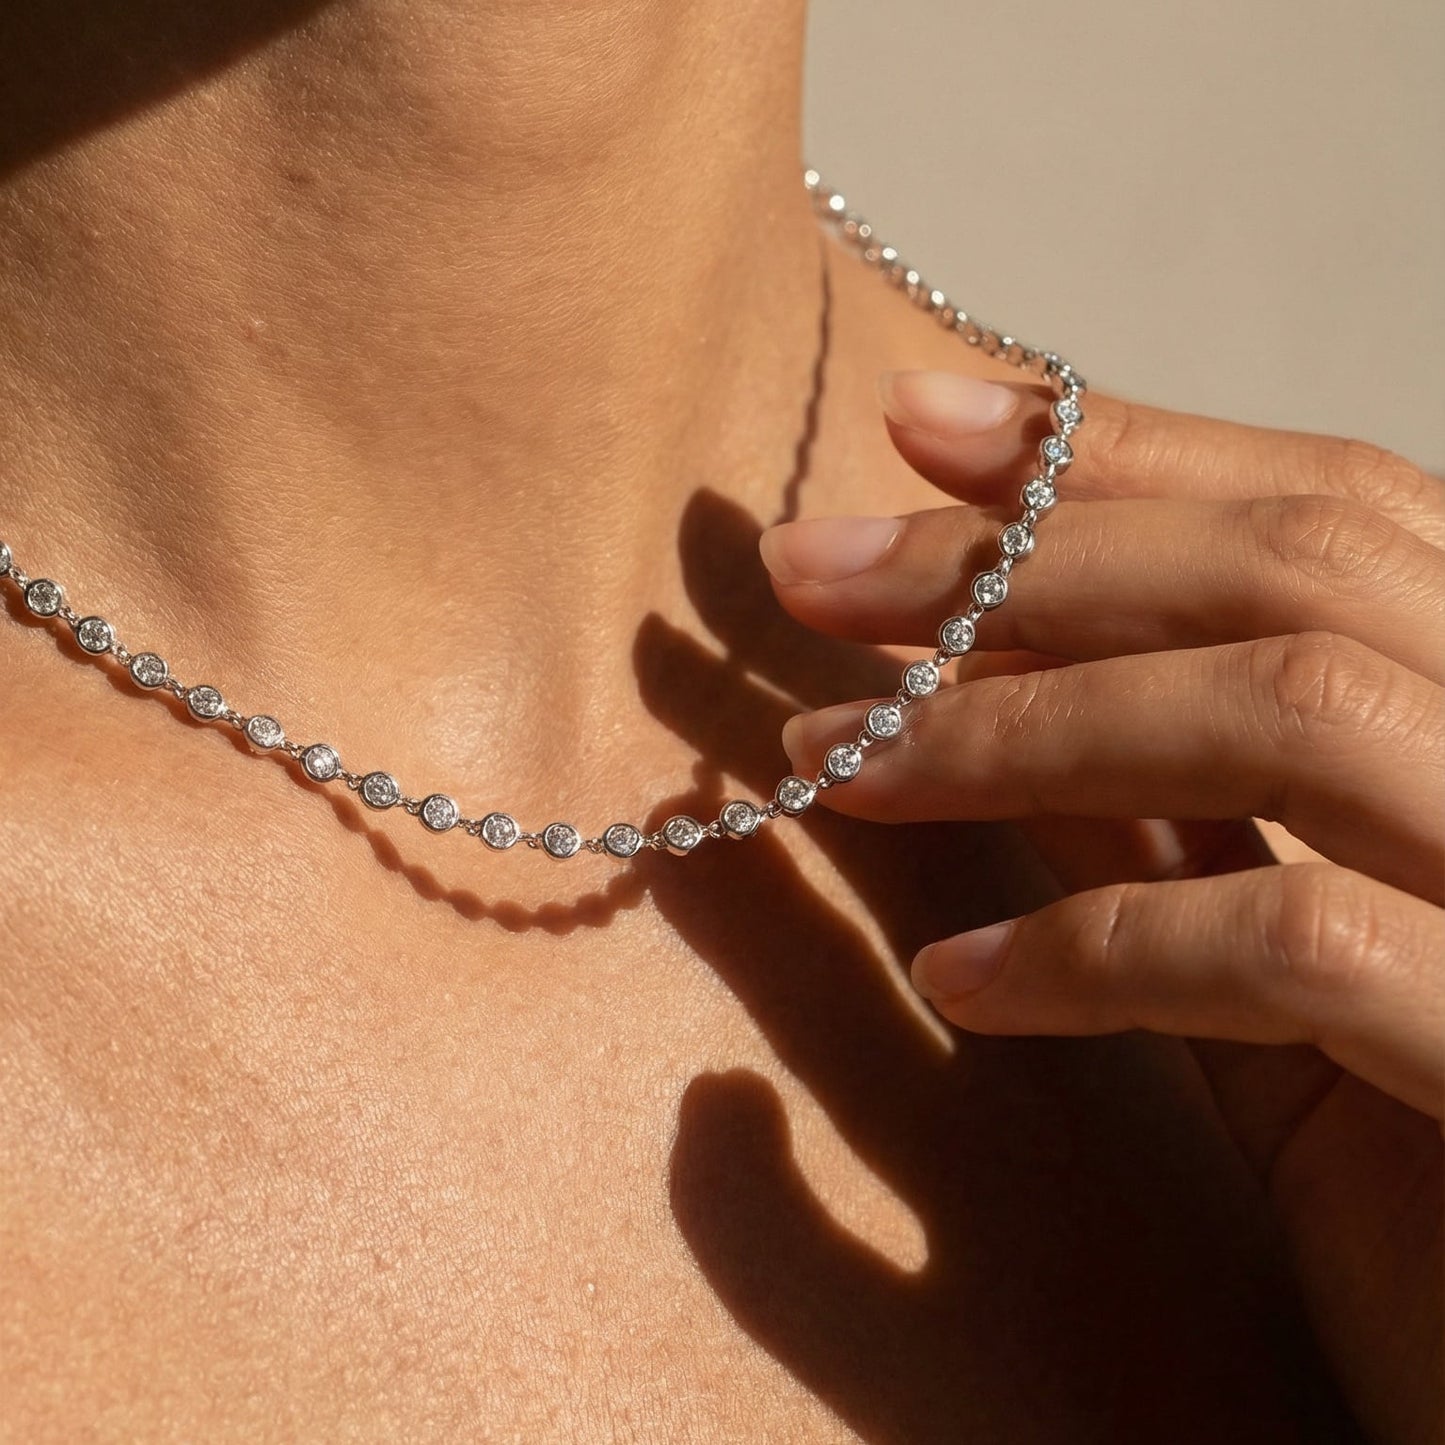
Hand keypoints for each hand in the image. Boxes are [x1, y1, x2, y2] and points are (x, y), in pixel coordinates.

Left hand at [759, 370, 1443, 1443]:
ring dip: (1021, 725)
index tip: (920, 419)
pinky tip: (960, 984)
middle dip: (1023, 556)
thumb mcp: (1273, 960)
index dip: (1119, 448)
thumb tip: (993, 669)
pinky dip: (1096, 945)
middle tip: (809, 566)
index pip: (1328, 511)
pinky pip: (1292, 940)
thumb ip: (1170, 811)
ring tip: (832, 755)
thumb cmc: (1421, 1166)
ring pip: (1289, 713)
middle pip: (1295, 571)